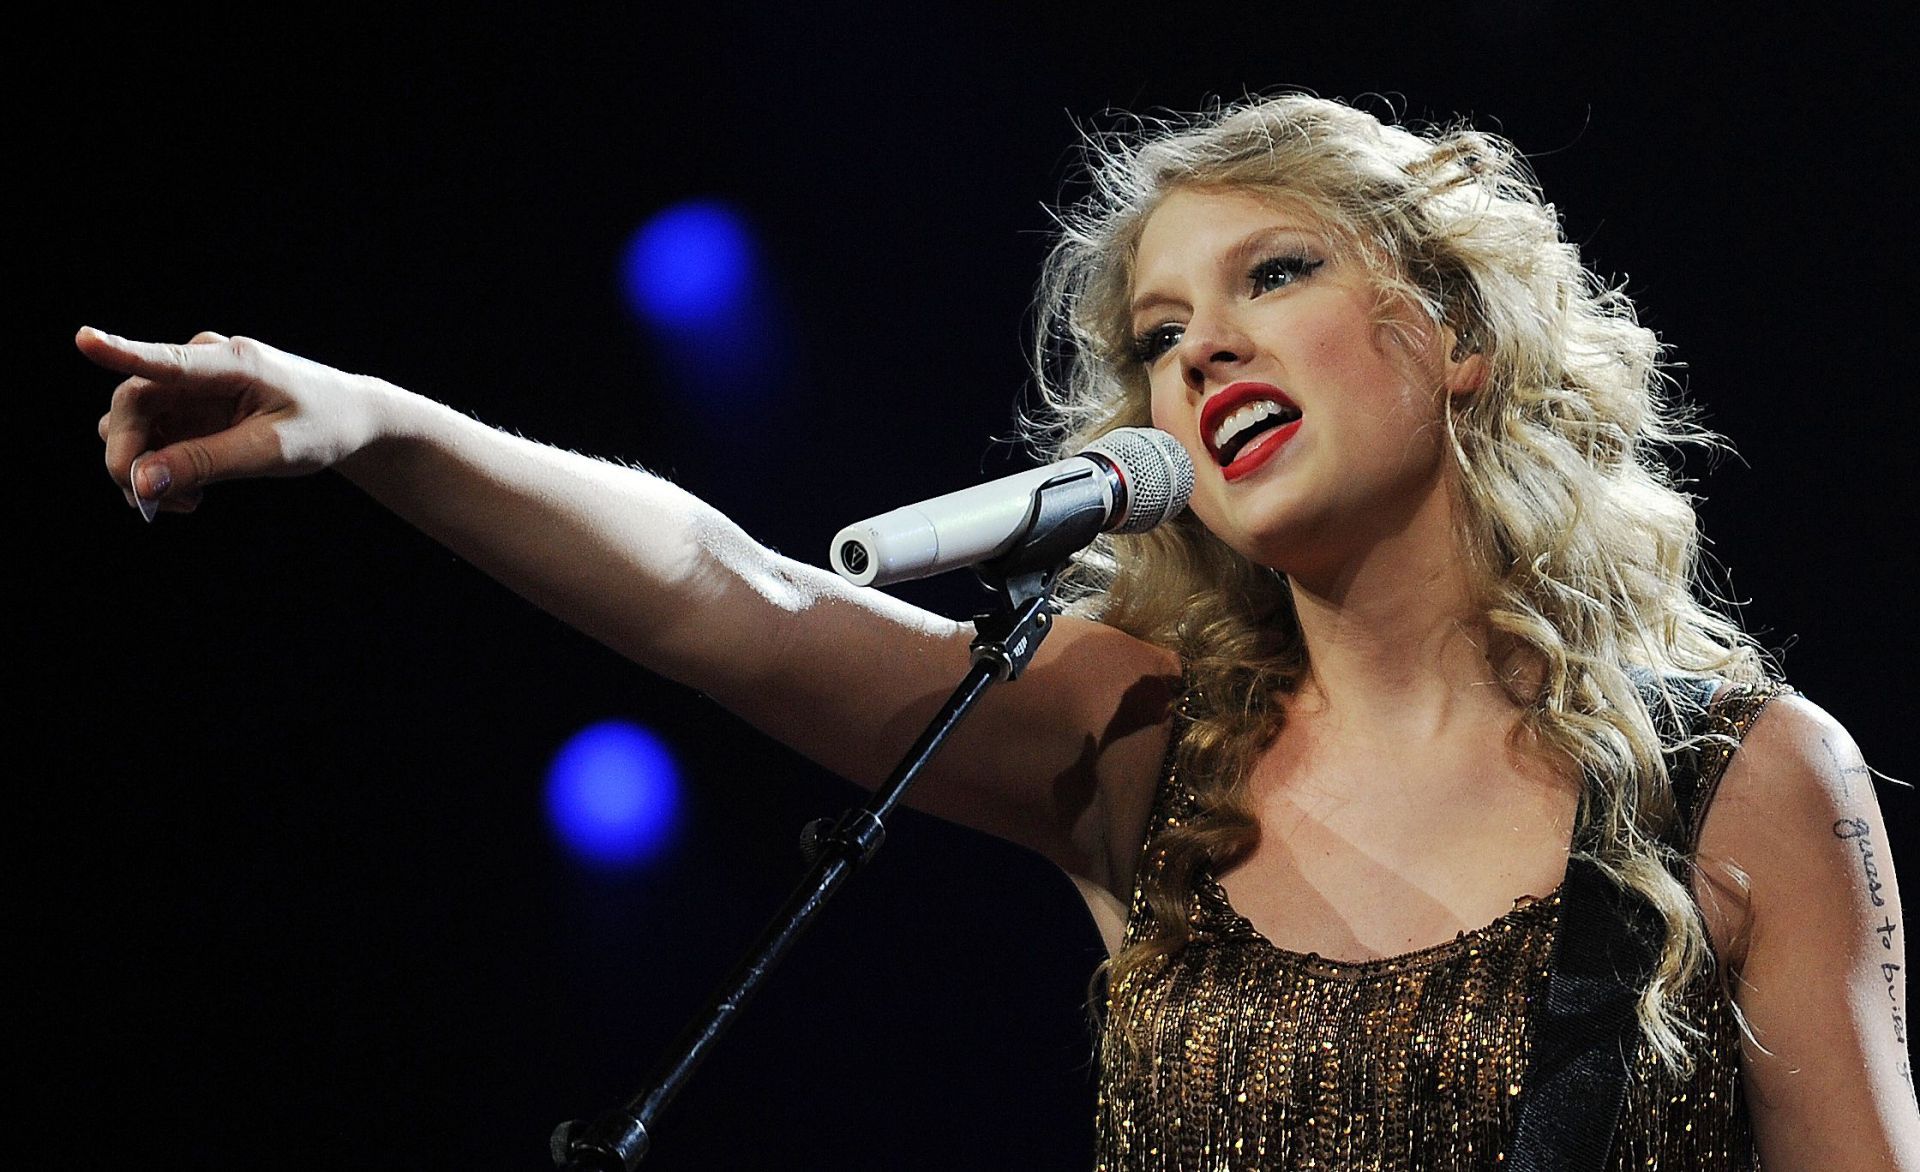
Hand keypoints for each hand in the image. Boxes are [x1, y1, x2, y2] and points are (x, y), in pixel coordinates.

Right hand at [80, 328, 383, 518]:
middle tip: (149, 503)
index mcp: (234, 363)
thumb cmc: (322, 427)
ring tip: (184, 502)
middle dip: (130, 457)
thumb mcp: (272, 451)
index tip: (83, 339)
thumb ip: (206, 463)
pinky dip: (157, 471)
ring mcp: (189, 387)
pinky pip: (149, 440)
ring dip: (142, 468)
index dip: (121, 352)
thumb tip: (140, 480)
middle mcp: (201, 367)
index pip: (167, 360)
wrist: (349, 420)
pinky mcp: (186, 410)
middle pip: (132, 404)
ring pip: (131, 424)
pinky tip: (187, 494)